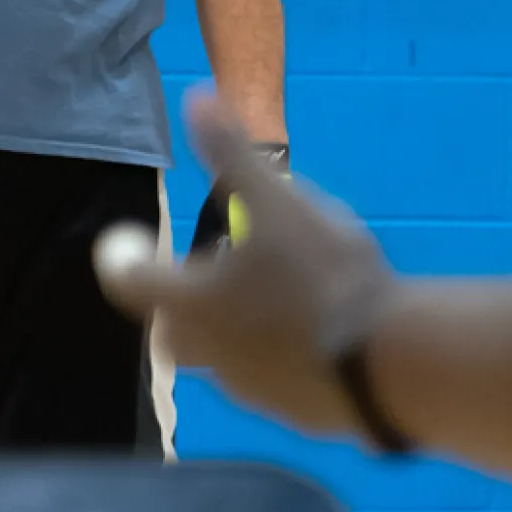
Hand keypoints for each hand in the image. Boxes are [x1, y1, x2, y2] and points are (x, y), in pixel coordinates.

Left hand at [94, 89, 398, 439]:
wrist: (391, 362)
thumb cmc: (324, 275)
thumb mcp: (277, 200)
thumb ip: (233, 153)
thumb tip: (197, 98)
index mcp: (195, 302)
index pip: (130, 283)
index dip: (120, 258)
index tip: (123, 242)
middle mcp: (211, 354)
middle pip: (172, 329)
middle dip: (176, 302)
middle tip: (198, 275)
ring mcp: (251, 390)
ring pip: (220, 357)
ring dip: (229, 327)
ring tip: (265, 296)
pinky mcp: (292, 413)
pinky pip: (268, 377)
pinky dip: (274, 352)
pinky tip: (311, 331)